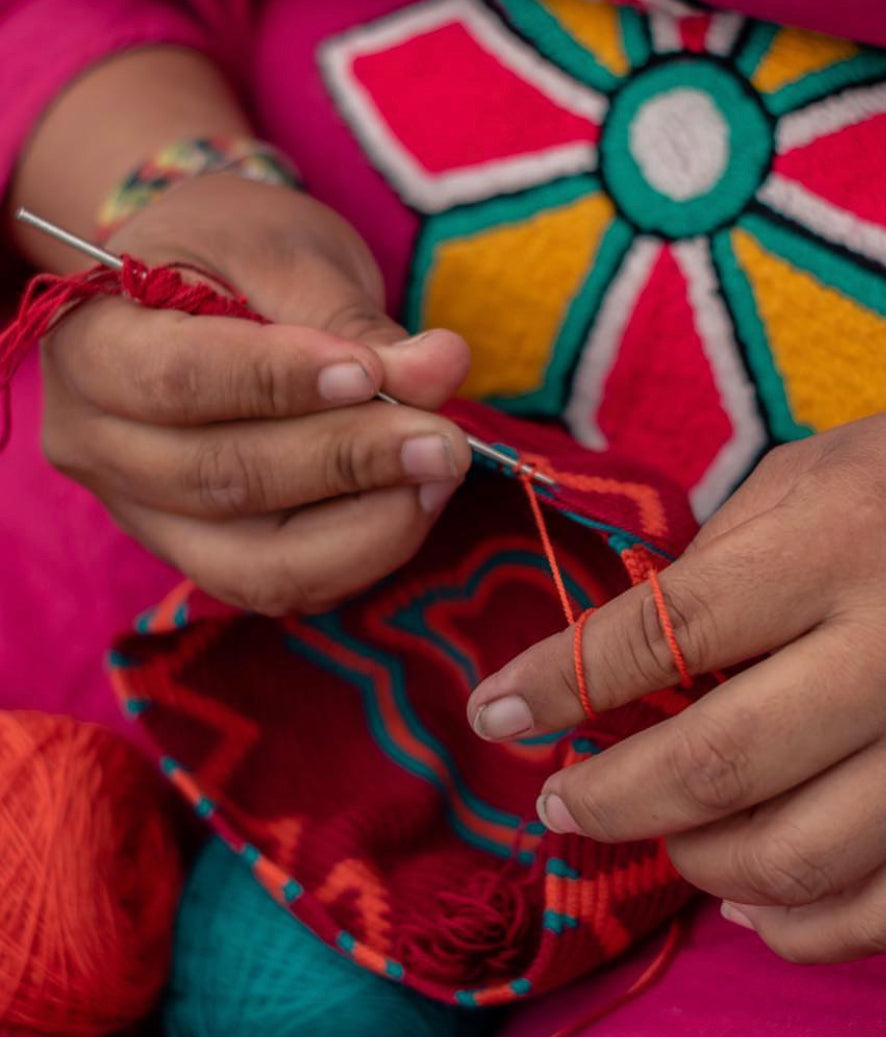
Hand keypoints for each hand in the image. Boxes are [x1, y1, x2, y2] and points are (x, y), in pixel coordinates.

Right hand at [40, 174, 471, 613]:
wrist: (203, 289)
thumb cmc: (234, 255)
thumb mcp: (285, 252)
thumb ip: (354, 318)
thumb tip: (441, 369)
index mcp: (91, 346)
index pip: (177, 380)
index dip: (279, 382)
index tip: (372, 371)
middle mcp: (101, 449)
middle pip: (224, 479)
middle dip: (349, 461)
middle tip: (444, 438)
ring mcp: (150, 519)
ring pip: (257, 563)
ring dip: (368, 526)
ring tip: (440, 470)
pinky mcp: (209, 557)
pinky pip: (287, 585)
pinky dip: (363, 553)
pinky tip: (416, 502)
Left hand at [467, 393, 885, 962]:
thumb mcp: (828, 467)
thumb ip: (727, 554)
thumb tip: (640, 644)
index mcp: (840, 545)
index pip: (664, 632)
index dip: (558, 680)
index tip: (496, 709)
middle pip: (713, 766)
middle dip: (605, 798)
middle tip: (558, 799)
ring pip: (791, 858)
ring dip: (692, 864)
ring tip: (657, 833)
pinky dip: (798, 928)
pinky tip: (750, 899)